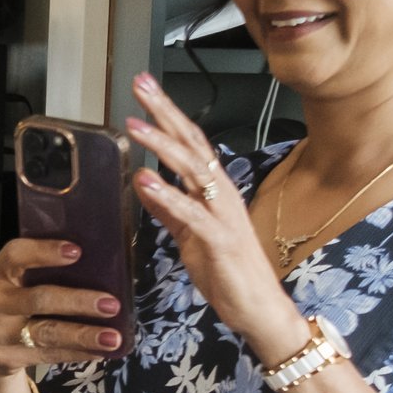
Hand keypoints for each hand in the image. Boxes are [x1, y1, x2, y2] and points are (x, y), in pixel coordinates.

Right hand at [0, 238, 123, 377]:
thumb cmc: (15, 304)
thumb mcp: (17, 283)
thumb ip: (44, 272)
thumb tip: (102, 266)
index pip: (16, 255)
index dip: (44, 252)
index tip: (77, 252)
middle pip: (38, 299)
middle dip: (77, 301)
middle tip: (111, 304)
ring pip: (46, 333)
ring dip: (83, 335)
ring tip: (113, 338)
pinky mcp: (3, 358)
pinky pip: (47, 355)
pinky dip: (77, 353)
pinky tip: (100, 351)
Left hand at [125, 74, 305, 365]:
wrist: (258, 308)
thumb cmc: (228, 272)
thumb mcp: (190, 236)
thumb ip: (168, 210)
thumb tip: (143, 182)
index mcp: (213, 191)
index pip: (188, 143)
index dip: (166, 115)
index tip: (144, 89)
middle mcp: (221, 194)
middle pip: (191, 143)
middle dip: (164, 112)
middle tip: (140, 84)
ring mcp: (223, 214)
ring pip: (192, 170)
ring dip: (161, 145)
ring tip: (134, 125)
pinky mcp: (219, 239)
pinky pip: (190, 213)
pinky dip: (167, 195)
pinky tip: (144, 180)